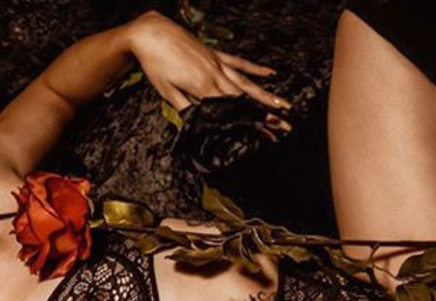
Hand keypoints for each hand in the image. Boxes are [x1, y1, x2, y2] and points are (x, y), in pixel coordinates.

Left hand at [126, 10, 292, 126]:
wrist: (151, 33)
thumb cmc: (155, 62)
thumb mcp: (166, 90)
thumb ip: (185, 107)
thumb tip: (197, 124)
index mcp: (203, 87)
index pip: (230, 109)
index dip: (248, 122)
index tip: (265, 133)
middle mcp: (215, 75)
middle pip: (244, 98)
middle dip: (265, 113)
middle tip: (283, 127)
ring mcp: (217, 63)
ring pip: (247, 82)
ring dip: (266, 94)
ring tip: (284, 104)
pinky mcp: (215, 54)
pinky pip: (239, 62)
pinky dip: (255, 68)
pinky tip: (270, 73)